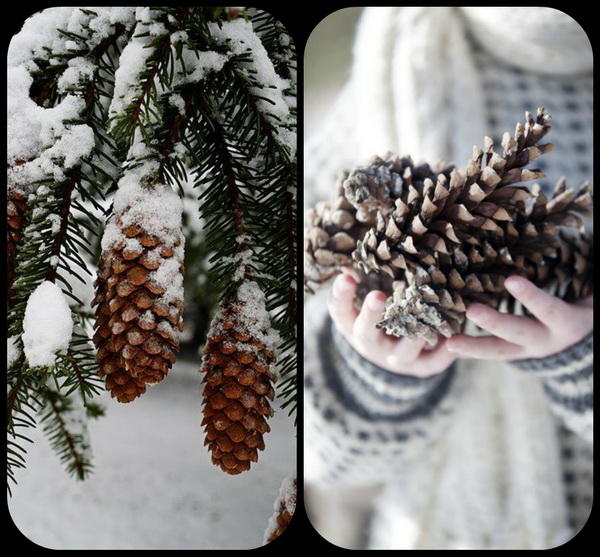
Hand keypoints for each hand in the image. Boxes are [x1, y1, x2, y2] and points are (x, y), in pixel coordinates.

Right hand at [328, 273, 456, 376]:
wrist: (391, 354)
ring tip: (423, 322)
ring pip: (401, 353)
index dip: (341, 295)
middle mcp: (370, 344)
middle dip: (371, 315)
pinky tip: (451, 341)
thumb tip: (371, 243)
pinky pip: (430, 364)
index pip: (339, 310)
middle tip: (377, 296)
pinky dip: (442, 355)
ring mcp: (394, 358)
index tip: (345, 276)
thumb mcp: (365, 301)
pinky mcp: (418, 368)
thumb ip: (366, 278)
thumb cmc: (378, 316)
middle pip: (366, 333)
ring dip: (412, 339)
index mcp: (352, 325)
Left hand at [447, 275, 592, 360]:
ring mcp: (529, 350)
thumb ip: (576, 275)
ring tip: (451, 343)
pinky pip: (492, 353)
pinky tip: (446, 345)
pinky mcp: (514, 354)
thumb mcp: (585, 294)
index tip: (510, 281)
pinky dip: (469, 350)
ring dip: (474, 346)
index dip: (531, 296)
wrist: (585, 336)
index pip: (549, 308)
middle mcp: (547, 340)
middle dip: (495, 322)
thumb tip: (571, 237)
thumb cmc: (581, 301)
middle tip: (472, 311)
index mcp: (566, 322)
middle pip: (519, 331)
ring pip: (500, 350)